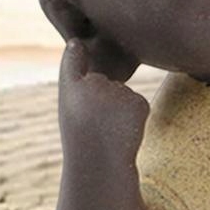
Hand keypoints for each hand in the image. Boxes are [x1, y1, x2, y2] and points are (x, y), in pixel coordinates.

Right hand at [57, 38, 149, 161]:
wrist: (99, 167)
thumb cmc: (83, 140)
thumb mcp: (72, 110)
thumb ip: (77, 80)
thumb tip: (79, 44)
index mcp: (71, 88)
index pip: (74, 61)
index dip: (77, 49)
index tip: (77, 41)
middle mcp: (92, 85)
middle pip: (106, 81)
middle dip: (105, 99)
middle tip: (95, 125)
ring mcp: (116, 92)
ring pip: (124, 94)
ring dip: (120, 110)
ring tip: (107, 130)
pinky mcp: (137, 102)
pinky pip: (137, 103)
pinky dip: (134, 116)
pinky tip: (122, 131)